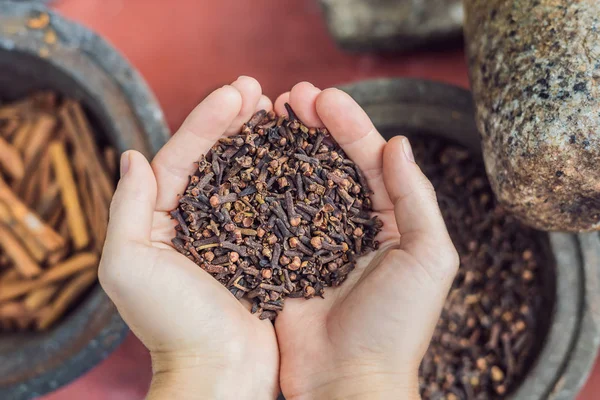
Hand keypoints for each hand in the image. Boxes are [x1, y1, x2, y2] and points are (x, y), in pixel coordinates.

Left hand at [99, 77, 278, 399]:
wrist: (220, 372)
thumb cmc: (172, 325)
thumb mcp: (129, 267)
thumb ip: (126, 210)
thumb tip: (132, 155)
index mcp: (162, 220)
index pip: (182, 156)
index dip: (206, 121)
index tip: (236, 91)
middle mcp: (197, 221)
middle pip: (216, 159)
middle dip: (234, 121)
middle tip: (259, 89)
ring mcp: (234, 233)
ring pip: (247, 176)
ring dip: (261, 141)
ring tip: (278, 110)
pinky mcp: (264, 249)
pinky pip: (273, 204)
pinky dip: (284, 177)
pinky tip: (299, 154)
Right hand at [272, 83, 458, 399]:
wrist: (349, 382)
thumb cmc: (396, 326)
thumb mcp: (428, 258)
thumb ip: (417, 199)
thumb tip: (397, 143)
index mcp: (390, 220)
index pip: (369, 159)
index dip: (348, 124)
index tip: (322, 96)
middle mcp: (352, 225)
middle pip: (331, 163)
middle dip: (314, 126)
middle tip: (291, 95)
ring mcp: (315, 240)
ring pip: (299, 182)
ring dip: (286, 147)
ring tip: (268, 114)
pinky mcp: (284, 259)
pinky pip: (273, 215)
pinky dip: (263, 186)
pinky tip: (248, 161)